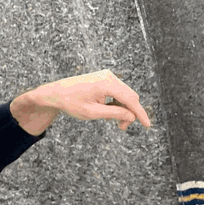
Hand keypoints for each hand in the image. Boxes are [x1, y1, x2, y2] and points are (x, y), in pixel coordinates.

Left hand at [9, 69, 151, 135]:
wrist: (55, 93)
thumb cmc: (71, 103)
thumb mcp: (93, 113)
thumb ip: (114, 114)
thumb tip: (131, 116)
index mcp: (106, 83)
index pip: (130, 100)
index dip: (140, 114)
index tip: (148, 125)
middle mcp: (109, 76)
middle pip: (130, 97)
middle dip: (130, 113)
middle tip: (121, 128)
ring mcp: (107, 76)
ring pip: (125, 95)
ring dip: (124, 109)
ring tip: (114, 122)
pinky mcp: (105, 78)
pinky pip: (119, 92)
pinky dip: (118, 103)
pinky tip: (109, 112)